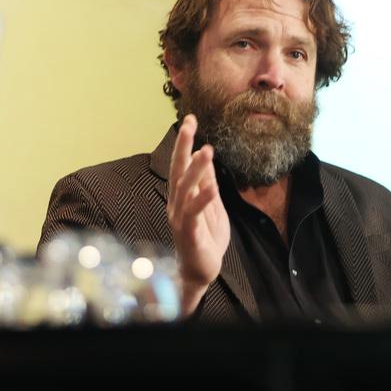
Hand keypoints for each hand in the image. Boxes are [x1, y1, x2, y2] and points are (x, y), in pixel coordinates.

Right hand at [167, 114, 229, 314]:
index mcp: (182, 196)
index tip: (191, 119)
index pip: (182, 164)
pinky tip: (214, 186)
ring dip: (196, 169)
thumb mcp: (210, 206)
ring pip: (186, 189)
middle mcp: (176, 204)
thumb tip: (207, 158)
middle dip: (183, 147)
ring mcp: (180, 218)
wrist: (200, 271)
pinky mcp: (188, 233)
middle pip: (178, 170)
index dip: (185, 142)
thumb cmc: (205, 238)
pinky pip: (194, 213)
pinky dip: (204, 199)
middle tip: (190, 124)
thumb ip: (207, 184)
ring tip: (207, 150)